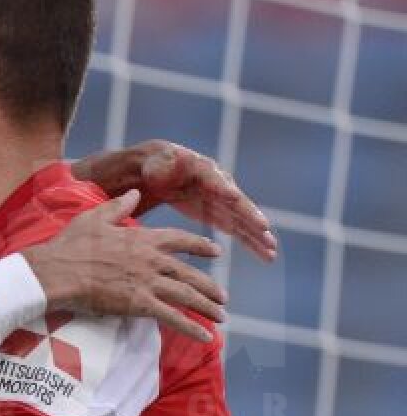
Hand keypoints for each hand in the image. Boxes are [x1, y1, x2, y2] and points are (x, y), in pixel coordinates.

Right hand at [24, 190, 223, 341]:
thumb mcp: (95, 218)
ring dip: (207, 307)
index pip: (180, 240)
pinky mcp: (140, 304)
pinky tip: (206, 337)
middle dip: (209, 286)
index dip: (200, 246)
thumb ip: (119, 206)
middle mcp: (152, 260)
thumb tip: (135, 193)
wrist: (57, 272)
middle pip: (189, 273)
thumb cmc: (71, 245)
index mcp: (142, 238)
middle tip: (223, 297)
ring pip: (187, 295)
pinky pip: (173, 318)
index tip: (215, 251)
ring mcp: (148, 282)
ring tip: (221, 316)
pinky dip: (192, 328)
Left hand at [73, 140, 276, 261]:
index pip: (211, 177)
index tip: (231, 199)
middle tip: (264, 232)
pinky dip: (248, 239)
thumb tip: (157, 172)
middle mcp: (212, 180)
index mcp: (194, 166)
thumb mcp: (147, 162)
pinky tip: (264, 252)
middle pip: (233, 199)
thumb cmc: (144, 164)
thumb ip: (155, 166)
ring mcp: (216, 196)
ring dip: (255, 234)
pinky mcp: (214, 209)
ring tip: (271, 252)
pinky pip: (235, 225)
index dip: (221, 188)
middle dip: (248, 216)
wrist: (144, 170)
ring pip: (239, 216)